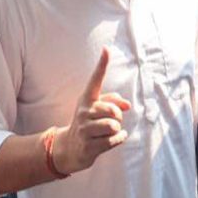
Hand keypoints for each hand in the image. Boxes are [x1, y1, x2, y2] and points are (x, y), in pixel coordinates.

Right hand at [51, 48, 131, 175]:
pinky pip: (114, 140)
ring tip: (108, 132)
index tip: (106, 49)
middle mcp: (84, 111)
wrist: (70, 148)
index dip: (102, 64)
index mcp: (87, 98)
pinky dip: (118, 139)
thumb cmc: (89, 123)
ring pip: (114, 126)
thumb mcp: (98, 109)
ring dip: (117, 130)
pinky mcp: (88, 146)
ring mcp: (84, 129)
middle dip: (118, 117)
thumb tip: (127, 105)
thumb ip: (114, 102)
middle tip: (112, 121)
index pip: (96, 79)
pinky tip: (111, 140)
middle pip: (113, 111)